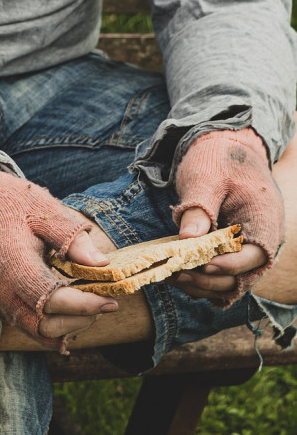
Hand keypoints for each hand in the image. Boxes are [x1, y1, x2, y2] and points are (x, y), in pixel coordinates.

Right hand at [0, 152, 116, 348]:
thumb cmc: (9, 206)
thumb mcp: (43, 212)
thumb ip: (72, 239)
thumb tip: (102, 263)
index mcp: (14, 266)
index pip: (53, 301)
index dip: (85, 306)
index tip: (111, 301)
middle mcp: (2, 291)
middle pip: (46, 327)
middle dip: (80, 320)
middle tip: (103, 303)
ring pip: (36, 332)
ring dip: (67, 326)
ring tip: (89, 306)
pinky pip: (26, 325)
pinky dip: (51, 324)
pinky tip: (70, 308)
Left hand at [172, 128, 283, 304]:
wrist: (222, 150)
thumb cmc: (217, 160)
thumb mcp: (206, 179)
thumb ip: (199, 208)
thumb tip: (188, 240)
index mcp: (264, 221)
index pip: (253, 256)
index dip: (228, 265)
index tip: (201, 264)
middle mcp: (260, 241)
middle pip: (241, 277)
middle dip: (208, 280)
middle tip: (175, 274)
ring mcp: (245, 249)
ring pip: (228, 282)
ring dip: (201, 285)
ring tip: (170, 277)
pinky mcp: (228, 252)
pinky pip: (219, 275)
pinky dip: (200, 280)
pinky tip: (175, 276)